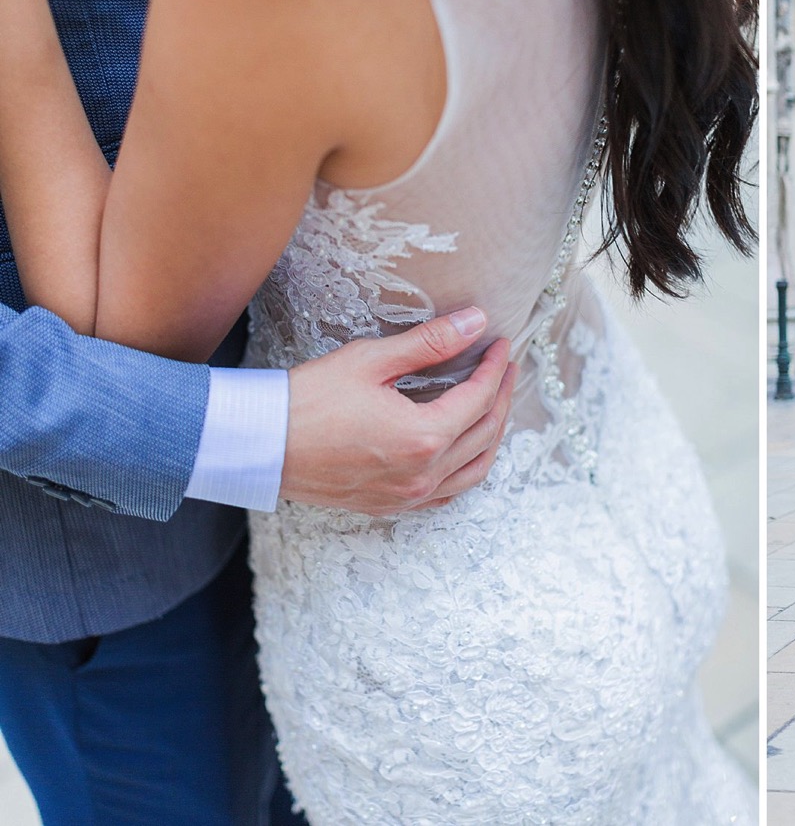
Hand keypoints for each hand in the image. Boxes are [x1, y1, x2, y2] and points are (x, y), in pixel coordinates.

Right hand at [281, 306, 515, 514]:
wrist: (257, 444)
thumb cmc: (307, 399)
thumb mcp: (371, 360)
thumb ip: (430, 343)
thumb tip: (476, 322)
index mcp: (423, 438)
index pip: (480, 398)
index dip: (496, 368)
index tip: (502, 344)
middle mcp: (422, 475)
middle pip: (485, 433)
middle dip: (501, 396)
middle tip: (505, 367)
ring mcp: (407, 497)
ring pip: (475, 470)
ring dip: (492, 435)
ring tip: (495, 403)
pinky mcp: (389, 505)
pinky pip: (448, 494)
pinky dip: (467, 468)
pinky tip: (466, 448)